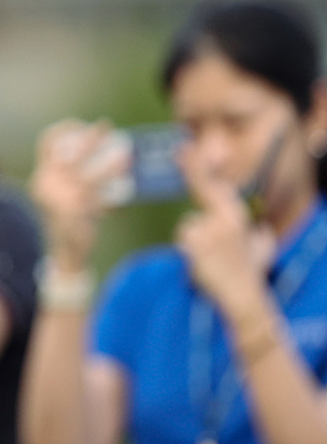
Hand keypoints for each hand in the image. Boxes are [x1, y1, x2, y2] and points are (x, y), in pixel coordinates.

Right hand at [30, 119, 120, 269]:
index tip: (80, 123)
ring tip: (127, 156)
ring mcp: (62, 199)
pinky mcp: (78, 213)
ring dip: (110, 166)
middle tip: (107, 125)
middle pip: (71, 155)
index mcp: (42, 176)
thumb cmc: (66, 217)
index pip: (47, 144)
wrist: (64, 250)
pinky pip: (101, 199)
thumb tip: (94, 152)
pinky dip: (115, 195)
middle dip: (90, 138)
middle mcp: (48, 185)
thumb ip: (67, 176)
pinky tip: (128, 190)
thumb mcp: (58, 194)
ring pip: (91, 177)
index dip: (62, 130)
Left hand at [177, 147, 276, 317]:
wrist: (241, 295)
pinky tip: (202, 261)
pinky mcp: (192, 244)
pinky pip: (185, 240)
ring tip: (211, 256)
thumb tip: (260, 230)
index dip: (198, 166)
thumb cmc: (250, 273)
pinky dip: (190, 250)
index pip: (215, 186)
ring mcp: (206, 230)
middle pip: (201, 190)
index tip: (185, 149)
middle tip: (182, 149)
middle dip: (193, 169)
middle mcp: (222, 219)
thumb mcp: (262, 249)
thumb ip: (259, 236)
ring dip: (196, 239)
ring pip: (190, 226)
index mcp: (236, 216)